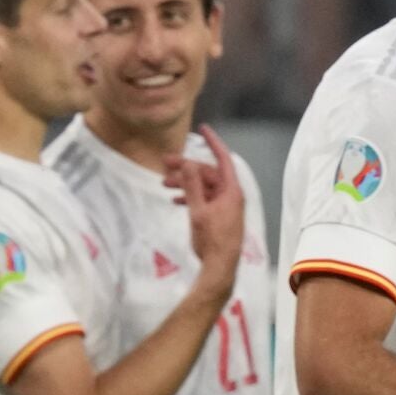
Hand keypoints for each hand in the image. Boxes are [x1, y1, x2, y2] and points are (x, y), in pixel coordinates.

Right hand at [166, 125, 244, 292]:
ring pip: (203, 186)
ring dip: (185, 183)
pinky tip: (174, 199)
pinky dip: (190, 196)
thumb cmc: (212, 239)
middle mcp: (231, 194)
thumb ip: (192, 186)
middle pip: (208, 173)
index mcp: (231, 190)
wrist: (220, 265)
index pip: (223, 159)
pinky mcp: (219, 214)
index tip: (203, 129)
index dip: (213, 142)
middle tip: (164, 164)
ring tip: (164, 184)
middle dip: (187, 168)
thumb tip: (189, 163)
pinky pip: (204, 198)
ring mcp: (225, 204)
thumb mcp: (198, 211)